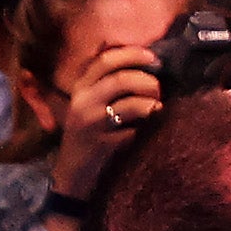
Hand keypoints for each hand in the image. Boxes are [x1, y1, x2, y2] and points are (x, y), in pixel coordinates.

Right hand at [47, 32, 166, 204]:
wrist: (72, 177)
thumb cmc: (88, 136)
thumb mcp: (89, 105)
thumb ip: (107, 82)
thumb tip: (143, 59)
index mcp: (80, 89)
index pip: (105, 60)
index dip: (132, 54)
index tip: (153, 57)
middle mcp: (82, 103)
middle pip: (122, 79)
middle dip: (148, 82)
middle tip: (159, 90)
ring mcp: (91, 124)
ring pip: (132, 104)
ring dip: (152, 104)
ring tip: (157, 108)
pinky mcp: (103, 145)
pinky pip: (136, 130)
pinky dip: (149, 126)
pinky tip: (152, 127)